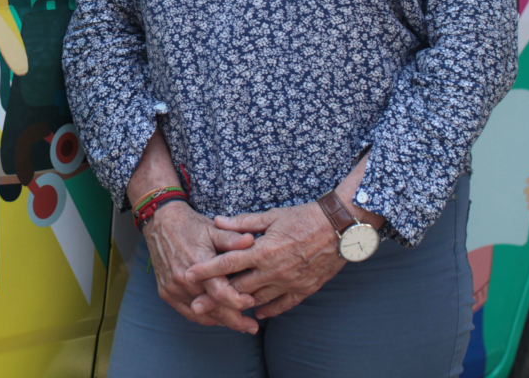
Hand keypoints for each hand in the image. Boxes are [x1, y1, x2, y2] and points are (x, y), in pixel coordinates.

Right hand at [141, 200, 259, 332]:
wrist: (161, 223)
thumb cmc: (191, 225)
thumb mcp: (214, 229)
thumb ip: (232, 239)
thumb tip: (252, 240)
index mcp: (198, 263)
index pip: (220, 292)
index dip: (238, 301)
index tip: (252, 302)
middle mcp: (184, 279)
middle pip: (212, 308)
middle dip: (235, 320)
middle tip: (252, 327)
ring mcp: (173, 288)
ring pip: (201, 314)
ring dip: (220, 321)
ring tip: (239, 325)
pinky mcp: (166, 292)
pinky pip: (187, 312)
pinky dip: (203, 317)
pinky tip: (217, 319)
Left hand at [187, 202, 344, 320]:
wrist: (339, 228)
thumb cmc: (304, 218)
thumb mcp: (271, 216)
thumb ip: (243, 223)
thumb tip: (218, 221)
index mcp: (262, 251)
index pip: (228, 263)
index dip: (207, 269)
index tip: (189, 274)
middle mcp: (273, 271)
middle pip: (238, 289)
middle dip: (216, 296)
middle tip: (197, 304)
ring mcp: (288, 283)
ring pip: (258, 300)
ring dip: (240, 305)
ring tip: (223, 310)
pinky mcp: (303, 290)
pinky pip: (282, 305)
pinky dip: (268, 310)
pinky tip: (258, 313)